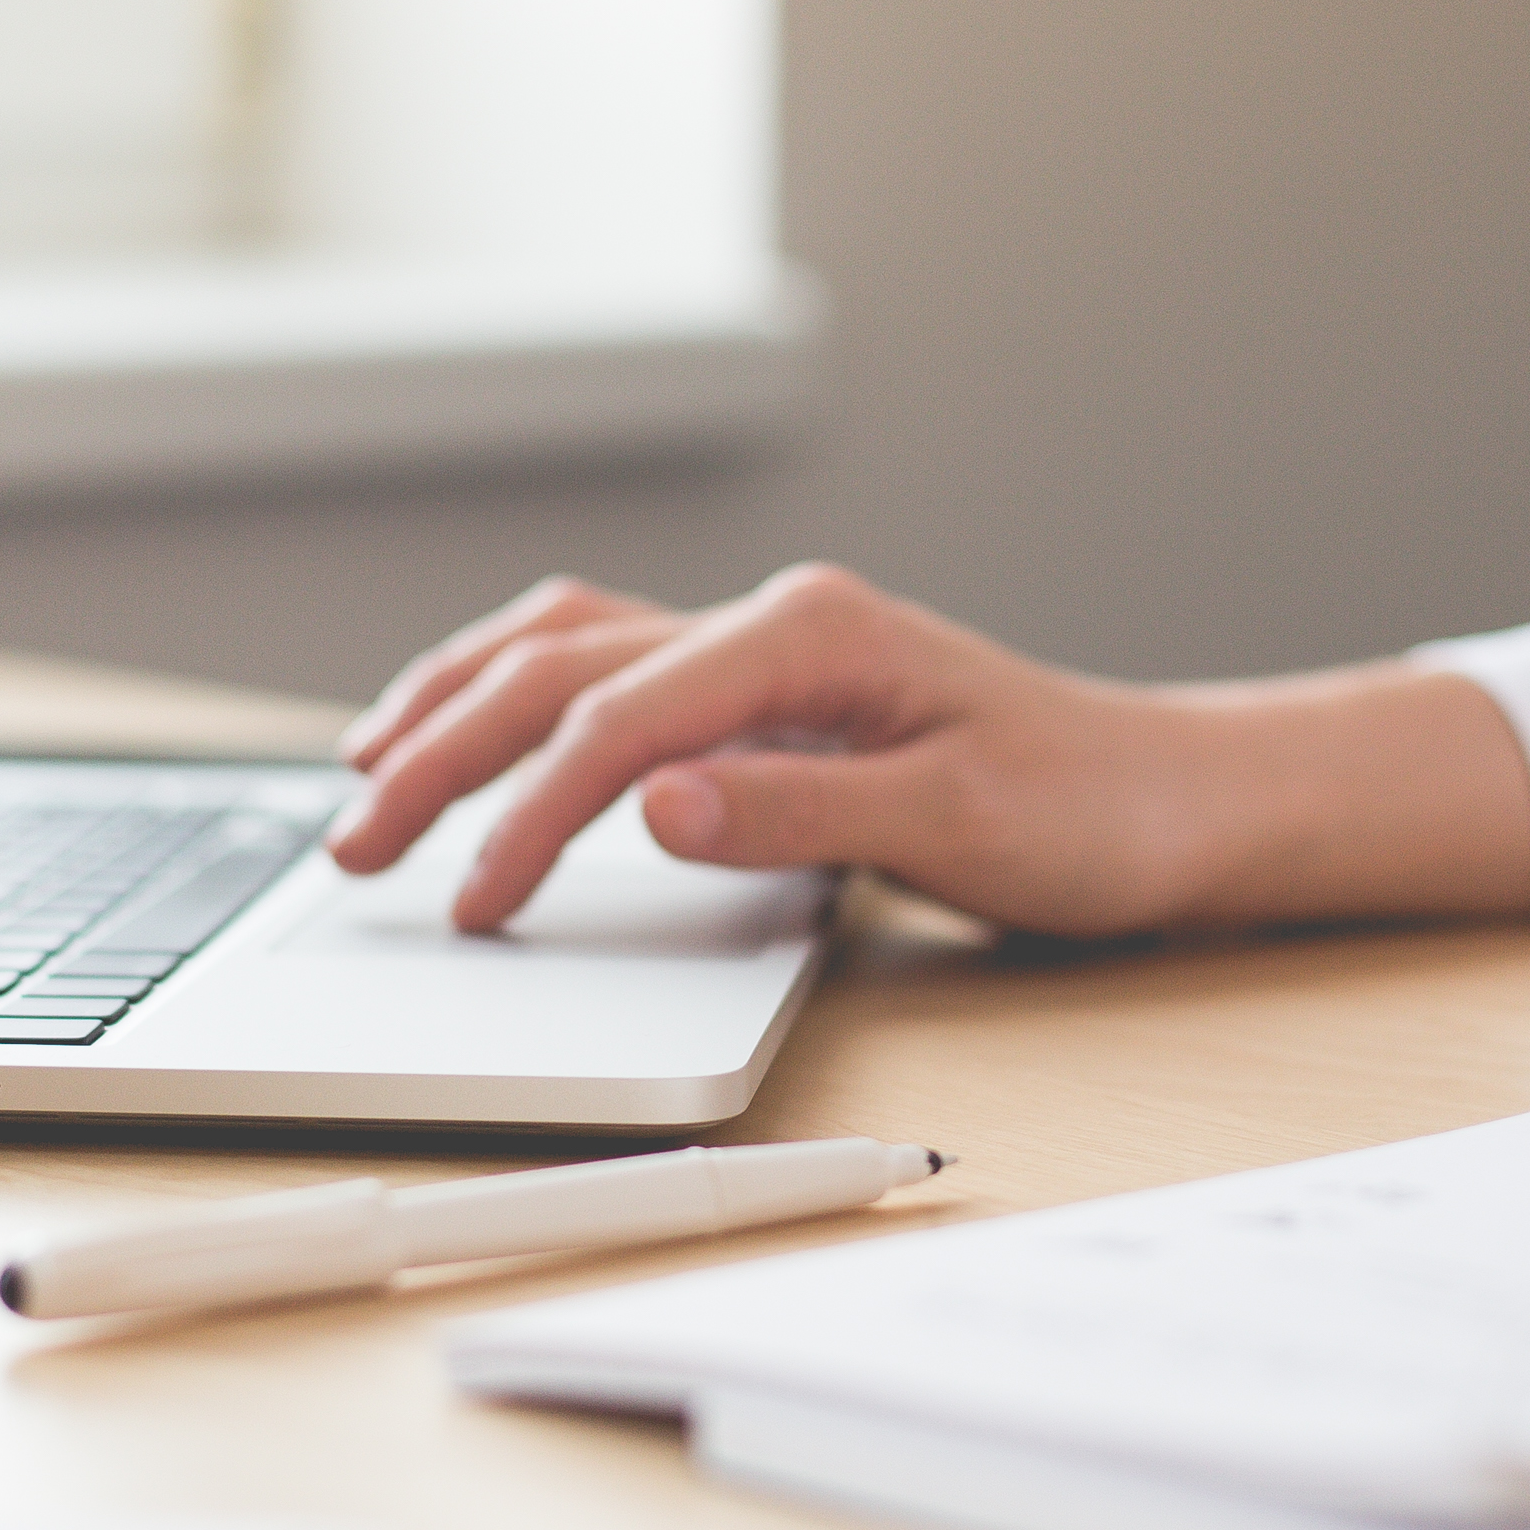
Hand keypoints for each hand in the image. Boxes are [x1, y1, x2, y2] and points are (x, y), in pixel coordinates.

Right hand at [324, 563, 1529, 935]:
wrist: (1175, 801)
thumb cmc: (1090, 815)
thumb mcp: (960, 828)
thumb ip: (798, 815)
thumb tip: (650, 806)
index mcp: (810, 638)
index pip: (618, 721)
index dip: (527, 816)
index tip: (474, 907)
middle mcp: (773, 623)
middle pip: (557, 669)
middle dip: (439, 753)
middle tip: (354, 849)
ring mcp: (762, 650)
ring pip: (560, 647)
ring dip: (452, 705)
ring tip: (362, 774)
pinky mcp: (763, 691)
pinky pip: (603, 667)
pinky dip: (514, 697)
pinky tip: (470, 733)